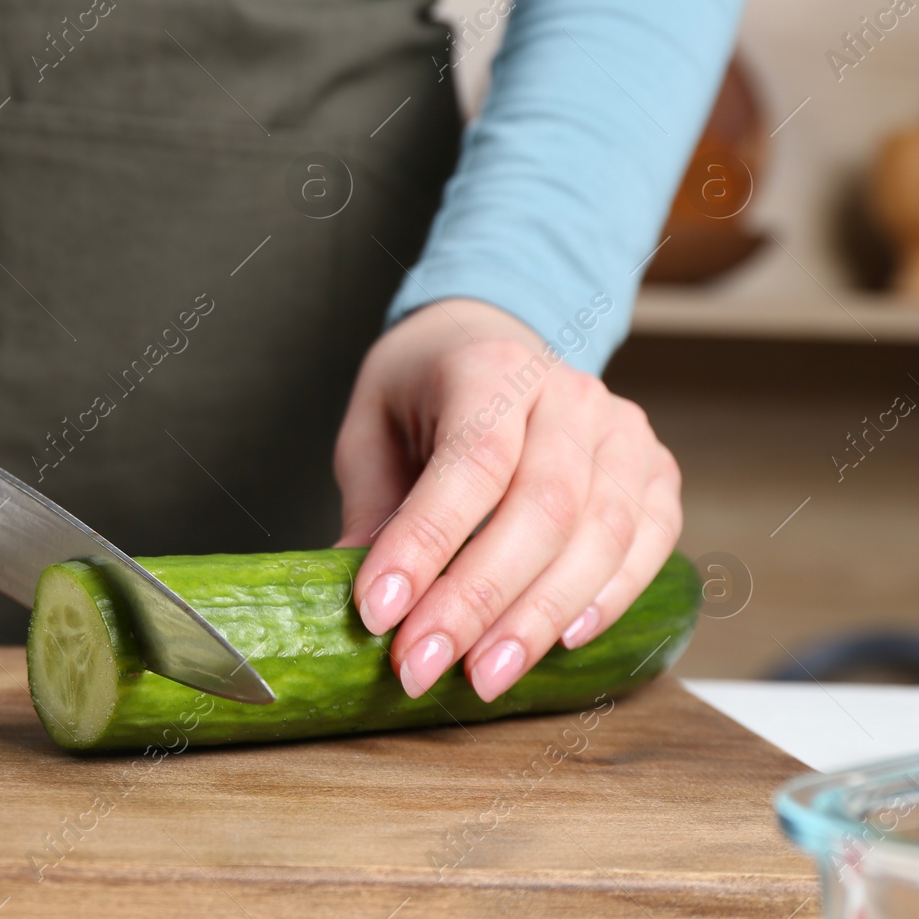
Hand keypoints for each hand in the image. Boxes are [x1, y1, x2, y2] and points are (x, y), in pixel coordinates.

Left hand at [333, 298, 681, 701]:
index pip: (469, 461)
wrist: (489, 341)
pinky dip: (608, 599)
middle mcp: (569, 394)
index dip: (426, 544)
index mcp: (491, 366)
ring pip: (600, 535)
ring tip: (482, 676)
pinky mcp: (655, 470)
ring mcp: (622, 431)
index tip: (379, 614)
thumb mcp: (371, 431)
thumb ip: (372, 509)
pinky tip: (561, 642)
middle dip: (477, 600)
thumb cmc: (422, 392)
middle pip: (541, 508)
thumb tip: (363, 607)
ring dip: (537, 618)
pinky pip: (647, 543)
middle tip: (422, 666)